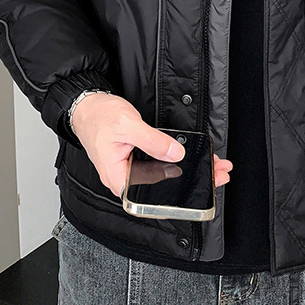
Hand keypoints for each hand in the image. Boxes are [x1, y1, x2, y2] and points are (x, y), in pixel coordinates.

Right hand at [70, 92, 232, 197]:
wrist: (85, 106)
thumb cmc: (98, 117)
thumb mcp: (128, 125)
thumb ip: (153, 141)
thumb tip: (176, 154)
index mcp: (118, 178)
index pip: (153, 197)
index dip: (181, 195)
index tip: (205, 185)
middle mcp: (124, 180)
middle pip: (162, 189)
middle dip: (193, 182)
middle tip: (219, 174)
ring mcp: (130, 172)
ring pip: (163, 178)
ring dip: (189, 172)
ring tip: (214, 168)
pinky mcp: (135, 162)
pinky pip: (159, 167)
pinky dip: (178, 163)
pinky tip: (194, 160)